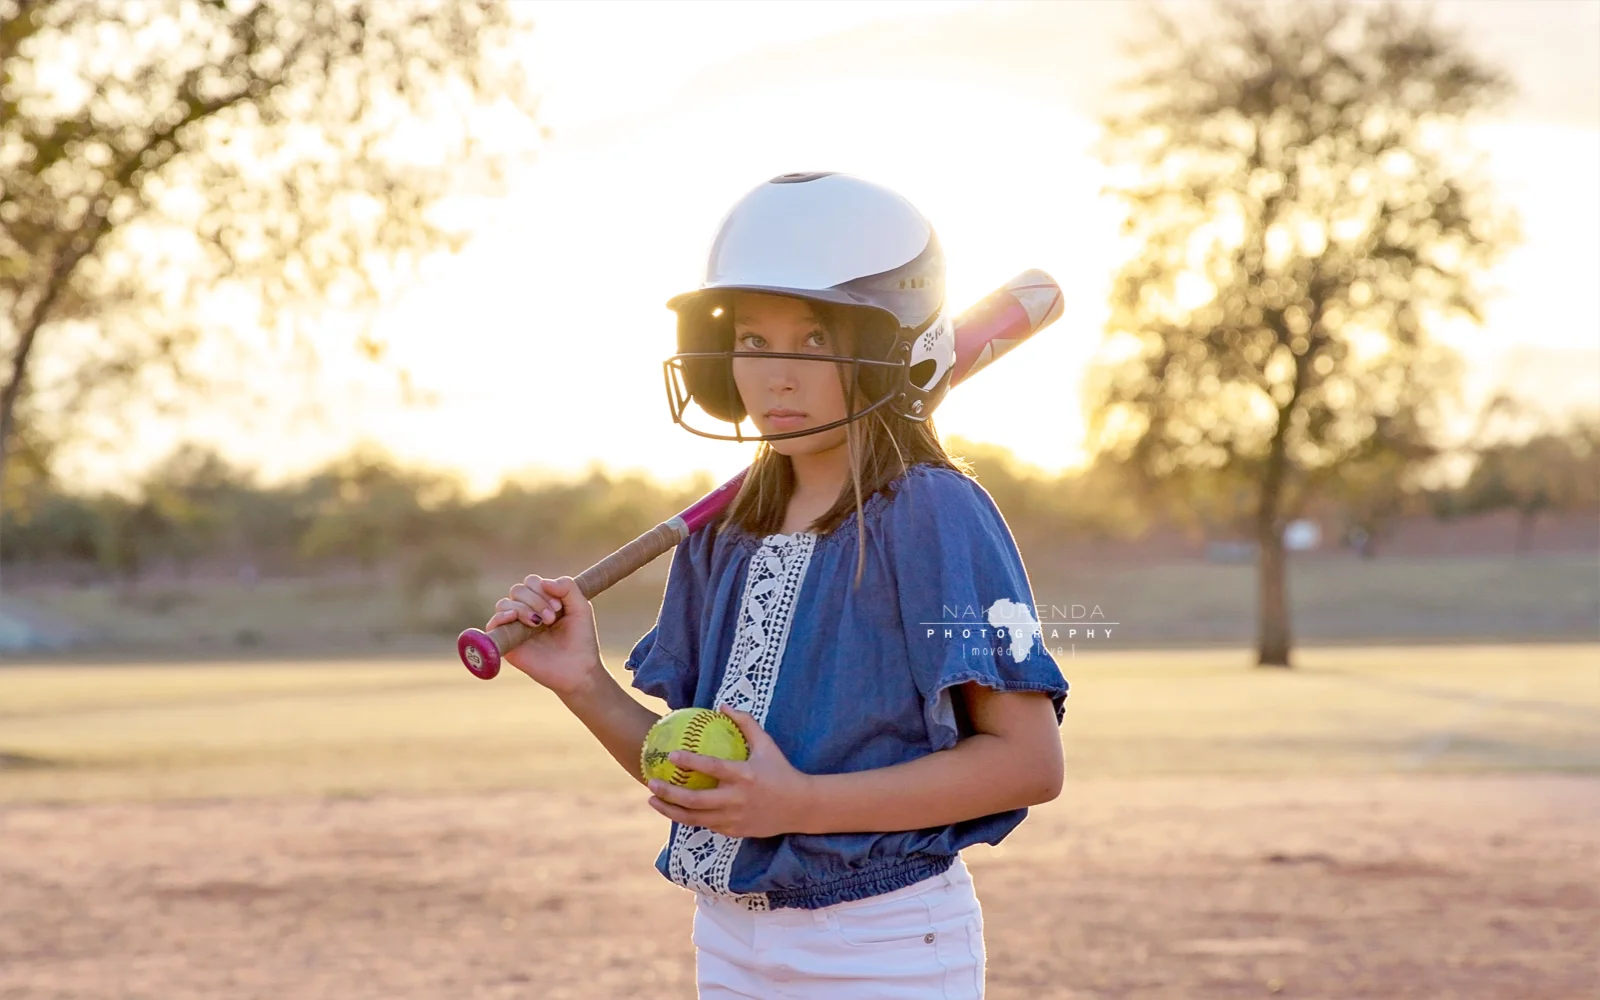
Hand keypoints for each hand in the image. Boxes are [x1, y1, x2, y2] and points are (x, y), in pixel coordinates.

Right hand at [485, 574, 601, 695]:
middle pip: (518, 590)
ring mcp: (515, 627)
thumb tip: (544, 582)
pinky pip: (493, 623)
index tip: (559, 606)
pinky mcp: (508, 643)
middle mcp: (526, 612)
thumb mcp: (581, 608)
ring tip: (540, 623)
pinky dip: (501, 616)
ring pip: (505, 603)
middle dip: (535, 599)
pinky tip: (514, 617)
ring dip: (523, 608)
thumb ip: (568, 588)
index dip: (543, 588)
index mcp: (542, 602)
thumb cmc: (581, 640)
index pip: (531, 582)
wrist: (578, 670)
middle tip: (551, 618)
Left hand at [646, 704, 814, 837]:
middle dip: (669, 792)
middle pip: (694, 800)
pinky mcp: (734, 831)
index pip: (712, 768)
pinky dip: (688, 817)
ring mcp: (734, 819)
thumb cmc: (781, 771)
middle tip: (651, 783)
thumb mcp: (767, 744)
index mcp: (743, 775)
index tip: (671, 755)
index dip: (690, 762)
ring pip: (694, 818)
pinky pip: (705, 825)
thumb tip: (722, 704)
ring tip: (653, 800)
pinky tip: (675, 809)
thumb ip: (745, 723)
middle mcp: (736, 799)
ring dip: (670, 810)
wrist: (800, 807)